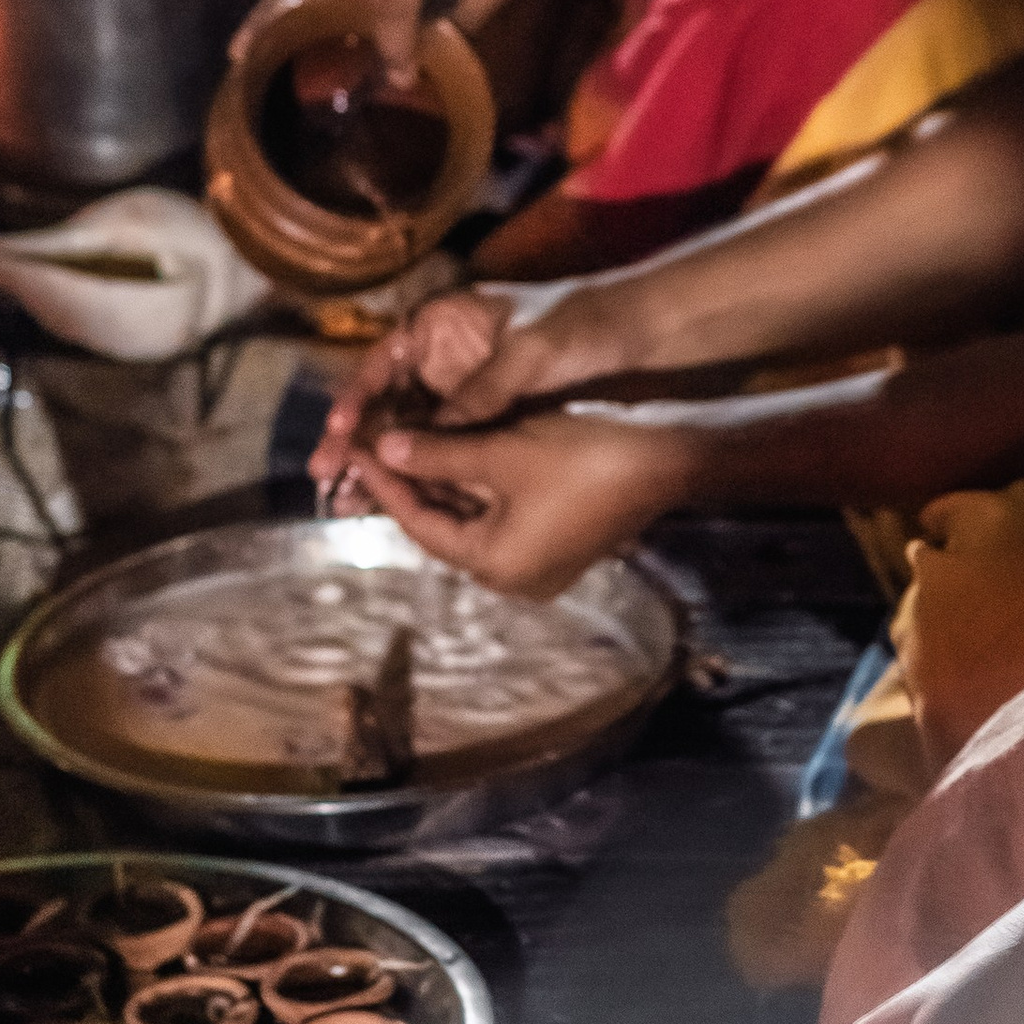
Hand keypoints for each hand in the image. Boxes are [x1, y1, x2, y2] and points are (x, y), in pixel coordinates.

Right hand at [313, 277, 618, 491]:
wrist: (636, 338)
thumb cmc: (580, 329)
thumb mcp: (527, 355)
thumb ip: (478, 395)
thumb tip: (426, 438)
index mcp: (440, 323)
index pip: (384, 361)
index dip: (358, 397)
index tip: (343, 430)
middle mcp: (440, 357)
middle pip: (386, 401)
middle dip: (356, 441)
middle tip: (326, 477)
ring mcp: (460, 391)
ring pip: (408, 431)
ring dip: (379, 464)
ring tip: (345, 501)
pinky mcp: (483, 422)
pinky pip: (441, 449)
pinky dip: (418, 474)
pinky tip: (394, 503)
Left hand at [344, 404, 687, 597]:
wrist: (667, 460)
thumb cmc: (582, 458)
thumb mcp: (501, 452)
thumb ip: (436, 455)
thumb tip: (382, 449)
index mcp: (494, 564)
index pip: (419, 523)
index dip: (385, 482)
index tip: (356, 447)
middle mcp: (513, 578)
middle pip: (444, 528)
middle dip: (411, 485)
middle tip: (377, 445)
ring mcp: (539, 567)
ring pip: (473, 522)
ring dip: (444, 485)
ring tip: (409, 445)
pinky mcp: (559, 547)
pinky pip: (502, 521)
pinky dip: (477, 492)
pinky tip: (456, 456)